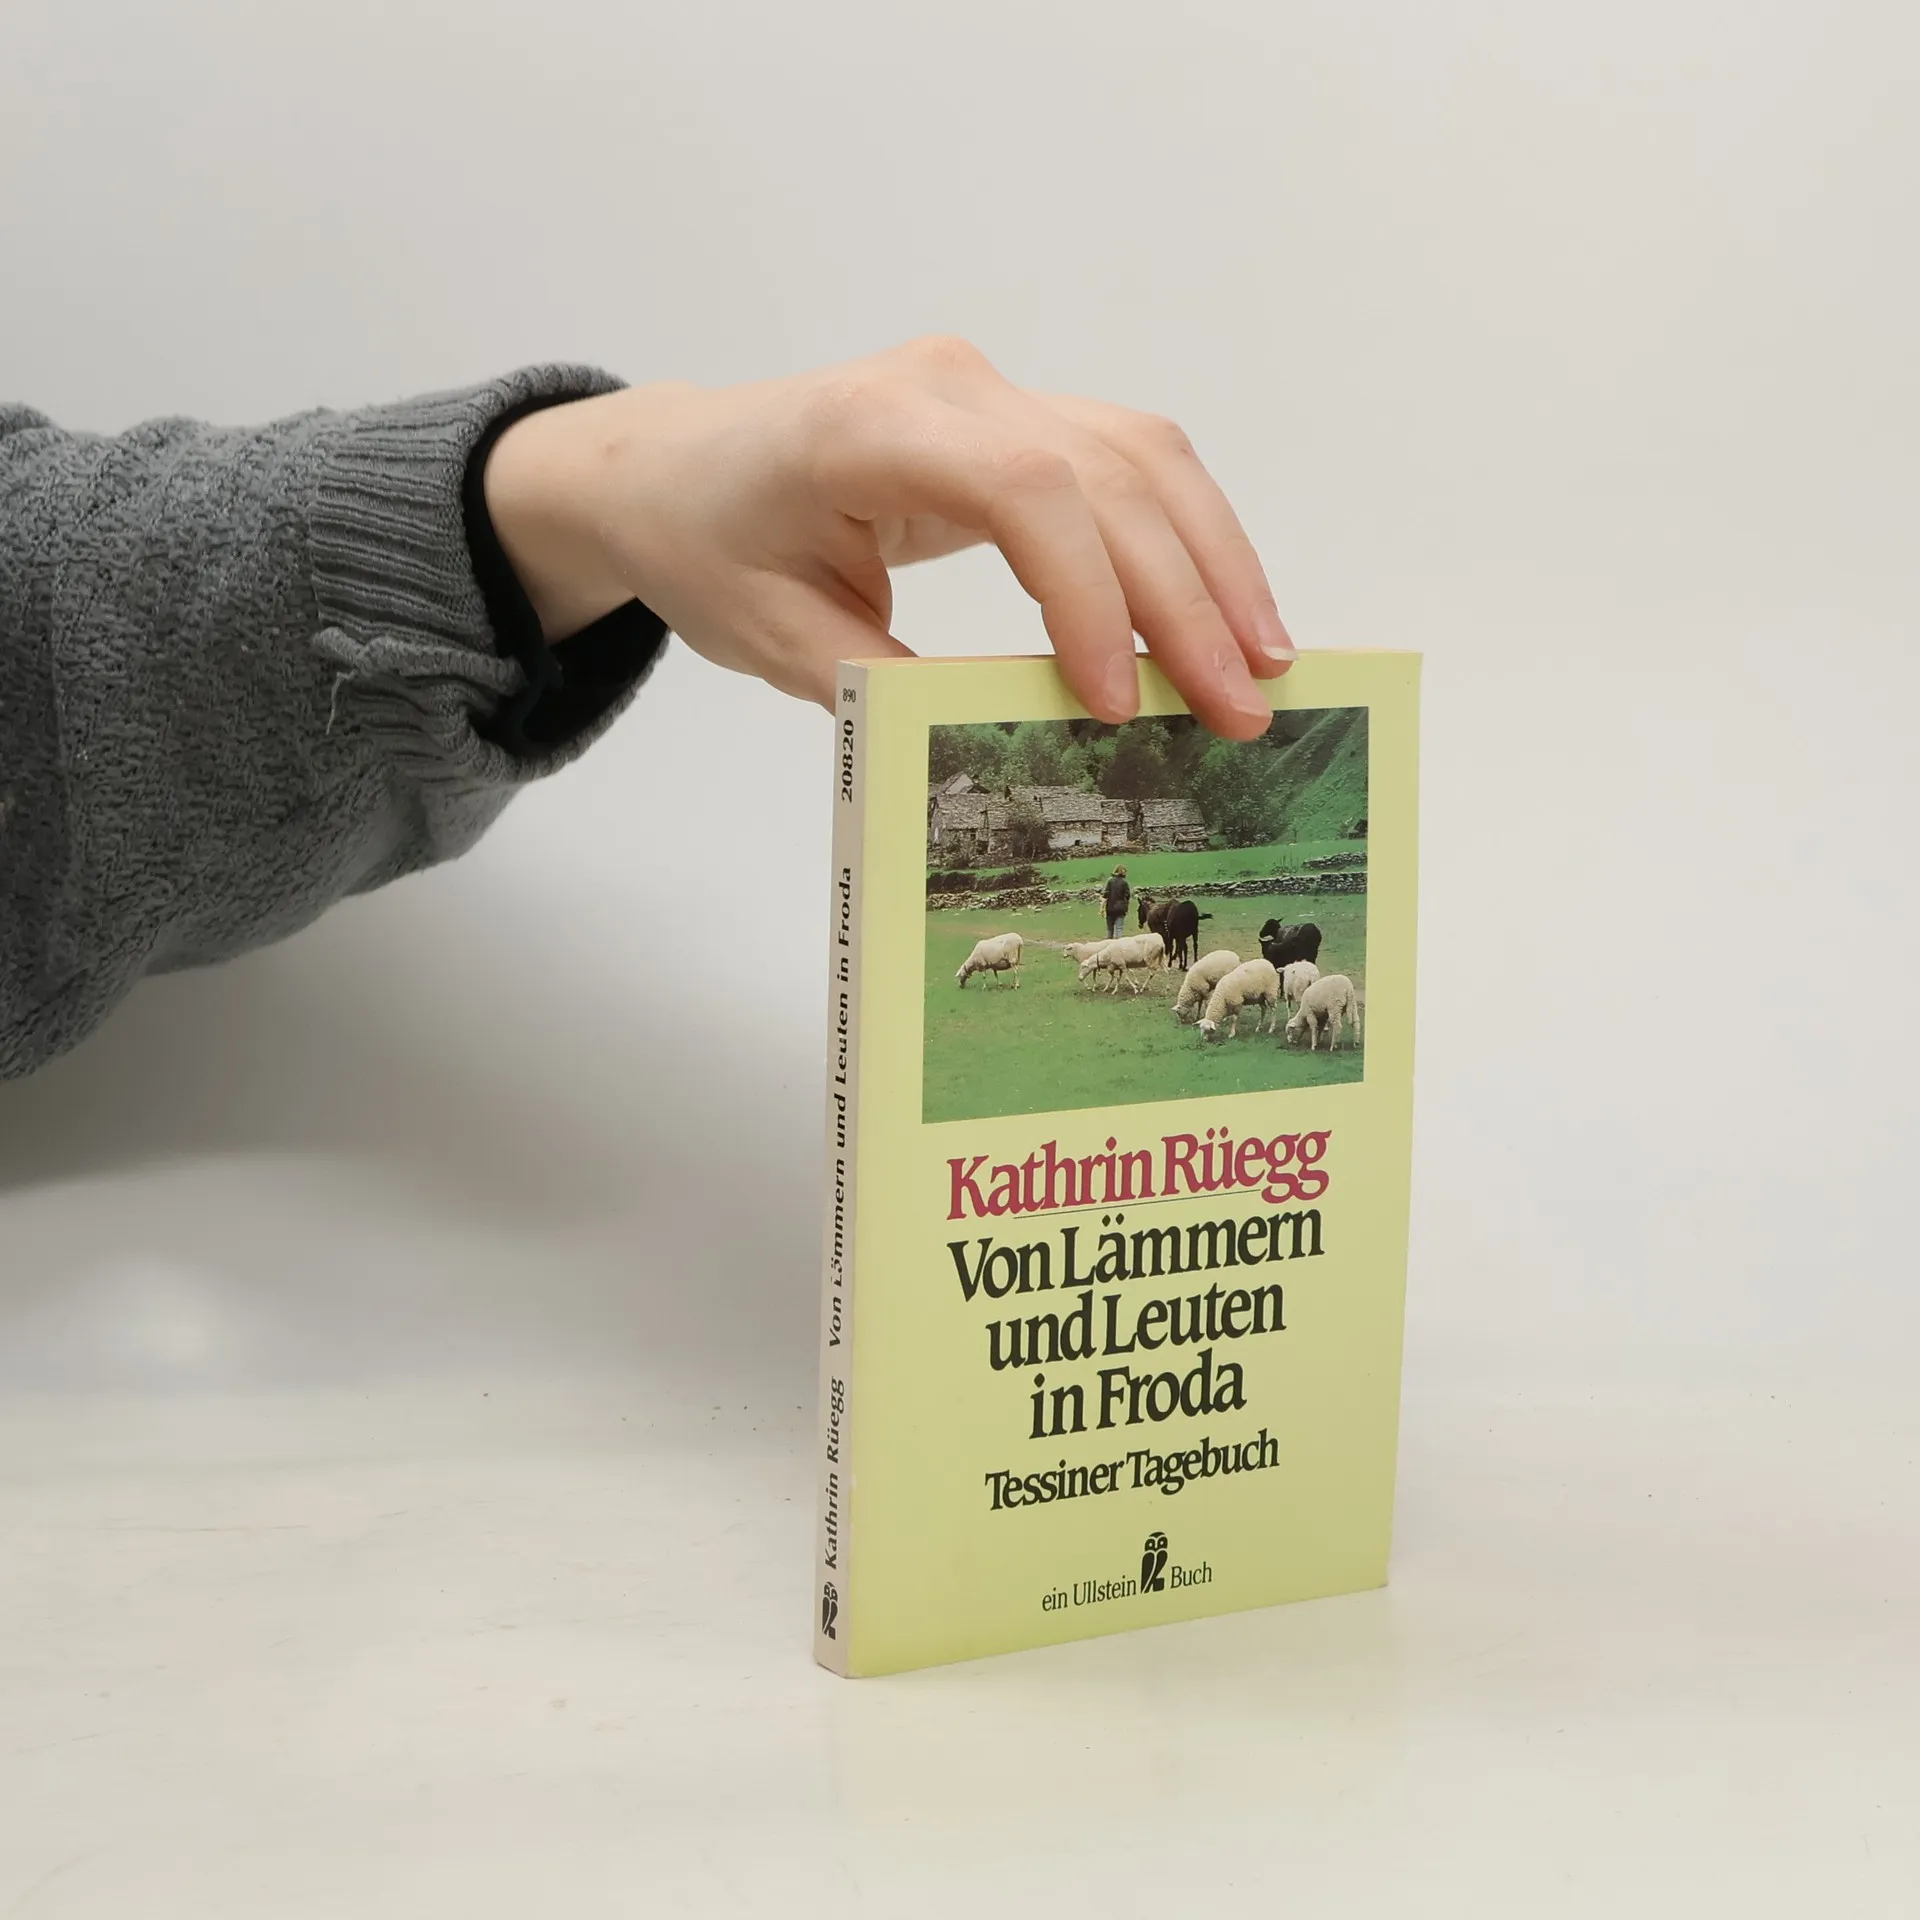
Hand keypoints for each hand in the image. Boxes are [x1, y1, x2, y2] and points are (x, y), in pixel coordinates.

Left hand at [482, 336, 1293, 739]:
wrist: (672, 467)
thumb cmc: (707, 544)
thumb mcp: (775, 638)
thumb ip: (891, 683)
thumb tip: (1024, 735)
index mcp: (870, 428)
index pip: (1024, 491)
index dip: (1090, 597)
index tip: (1118, 704)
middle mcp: (947, 385)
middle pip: (1109, 472)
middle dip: (1187, 598)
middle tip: (1242, 708)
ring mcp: (988, 389)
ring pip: (1142, 456)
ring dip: (1214, 560)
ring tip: (1265, 661)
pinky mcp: (1012, 415)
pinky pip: (1123, 461)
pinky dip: (1185, 535)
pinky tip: (1221, 608)